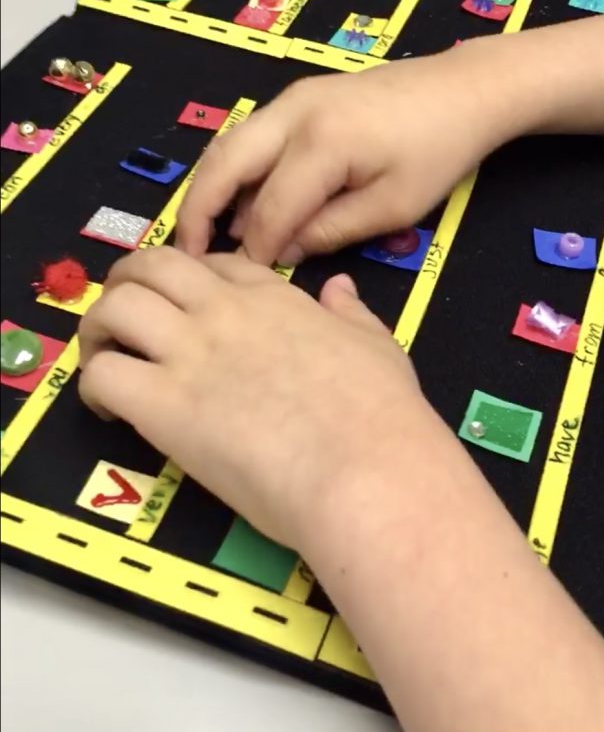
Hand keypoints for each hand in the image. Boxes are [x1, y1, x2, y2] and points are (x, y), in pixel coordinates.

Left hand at [78, 247, 418, 551]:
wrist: (367, 467)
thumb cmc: (382, 414)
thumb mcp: (377, 345)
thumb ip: (351, 313)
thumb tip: (341, 289)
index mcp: (273, 298)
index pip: (214, 264)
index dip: (191, 279)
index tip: (187, 307)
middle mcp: (224, 312)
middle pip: (151, 265)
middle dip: (128, 282)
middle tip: (124, 319)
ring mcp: (191, 353)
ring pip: (115, 308)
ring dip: (99, 329)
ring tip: (104, 359)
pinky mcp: (165, 406)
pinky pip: (103, 375)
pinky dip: (93, 386)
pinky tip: (110, 411)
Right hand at [175, 49, 498, 266]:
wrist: (463, 89)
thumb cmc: (438, 152)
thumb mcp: (393, 206)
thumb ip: (331, 231)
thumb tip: (281, 252)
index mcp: (322, 144)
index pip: (269, 208)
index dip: (253, 250)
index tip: (242, 284)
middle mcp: (293, 113)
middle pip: (223, 164)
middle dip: (197, 211)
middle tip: (184, 256)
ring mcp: (292, 99)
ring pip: (229, 144)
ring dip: (210, 188)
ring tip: (202, 235)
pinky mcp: (298, 98)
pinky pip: (250, 136)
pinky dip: (234, 170)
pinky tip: (239, 204)